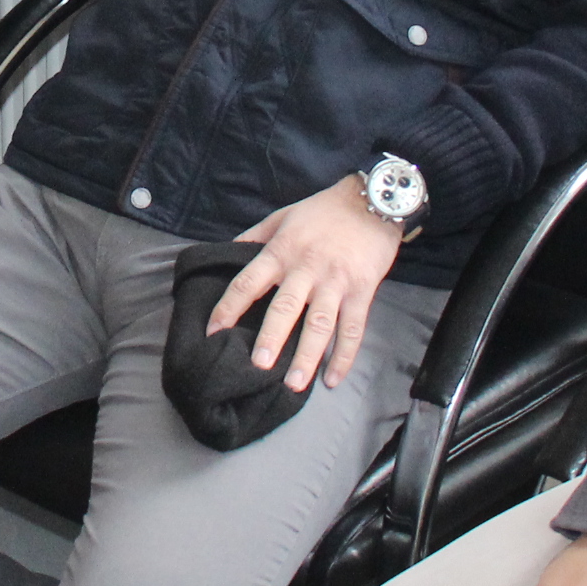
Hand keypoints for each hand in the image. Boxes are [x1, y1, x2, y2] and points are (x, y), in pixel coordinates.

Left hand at [209, 174, 403, 391]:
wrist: (373, 202)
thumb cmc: (324, 210)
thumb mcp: (282, 216)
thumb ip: (254, 237)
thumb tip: (227, 253)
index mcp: (281, 251)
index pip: (248, 282)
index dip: (228, 307)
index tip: (213, 331)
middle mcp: (306, 269)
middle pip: (285, 307)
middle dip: (271, 337)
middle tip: (258, 365)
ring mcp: (335, 282)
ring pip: (320, 324)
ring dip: (307, 356)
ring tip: (293, 384)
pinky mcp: (362, 291)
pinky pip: (352, 329)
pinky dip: (344, 356)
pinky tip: (332, 379)